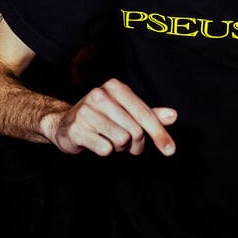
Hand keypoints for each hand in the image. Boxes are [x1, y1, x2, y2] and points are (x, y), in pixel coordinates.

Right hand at [43, 77, 176, 157]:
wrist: (63, 124)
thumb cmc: (100, 117)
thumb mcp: (125, 111)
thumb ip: (149, 114)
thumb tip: (173, 116)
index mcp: (115, 87)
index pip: (145, 114)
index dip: (159, 134)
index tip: (170, 150)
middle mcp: (100, 95)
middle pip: (135, 130)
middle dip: (136, 144)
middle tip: (129, 146)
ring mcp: (86, 112)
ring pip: (121, 140)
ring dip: (120, 147)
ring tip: (110, 140)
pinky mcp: (76, 129)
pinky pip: (105, 149)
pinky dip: (105, 150)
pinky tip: (96, 142)